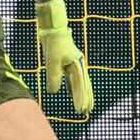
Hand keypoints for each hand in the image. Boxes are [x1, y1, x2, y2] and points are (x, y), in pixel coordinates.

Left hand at [36, 0, 93, 114]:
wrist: (54, 28)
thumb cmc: (54, 43)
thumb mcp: (52, 62)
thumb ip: (54, 77)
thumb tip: (54, 92)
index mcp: (77, 65)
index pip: (79, 86)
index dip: (80, 99)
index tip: (81, 110)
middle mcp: (78, 65)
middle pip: (85, 85)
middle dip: (86, 98)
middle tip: (87, 111)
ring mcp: (74, 63)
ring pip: (81, 82)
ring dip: (82, 93)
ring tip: (84, 104)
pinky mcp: (68, 62)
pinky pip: (73, 78)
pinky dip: (73, 86)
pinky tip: (70, 92)